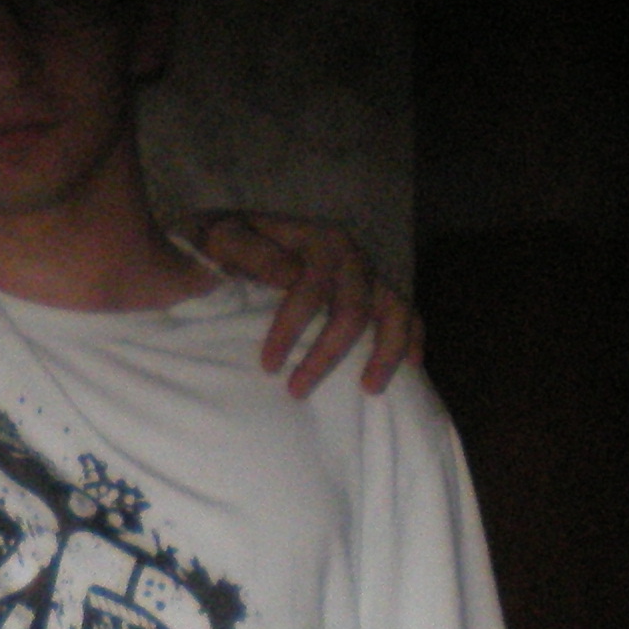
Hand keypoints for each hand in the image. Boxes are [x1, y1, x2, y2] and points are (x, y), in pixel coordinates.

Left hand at [191, 212, 422, 395]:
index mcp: (312, 237)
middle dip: (326, 354)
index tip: (267, 365)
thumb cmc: (216, 243)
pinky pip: (405, 310)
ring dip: (384, 352)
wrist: (223, 237)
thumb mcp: (218, 240)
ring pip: (393, 309)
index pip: (311, 286)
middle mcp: (346, 251)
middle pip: (352, 308)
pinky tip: (411, 365)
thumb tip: (292, 274)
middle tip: (296, 391)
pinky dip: (411, 336)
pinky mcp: (371, 286)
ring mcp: (363, 269)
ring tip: (369, 388)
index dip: (291, 328)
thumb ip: (250, 251)